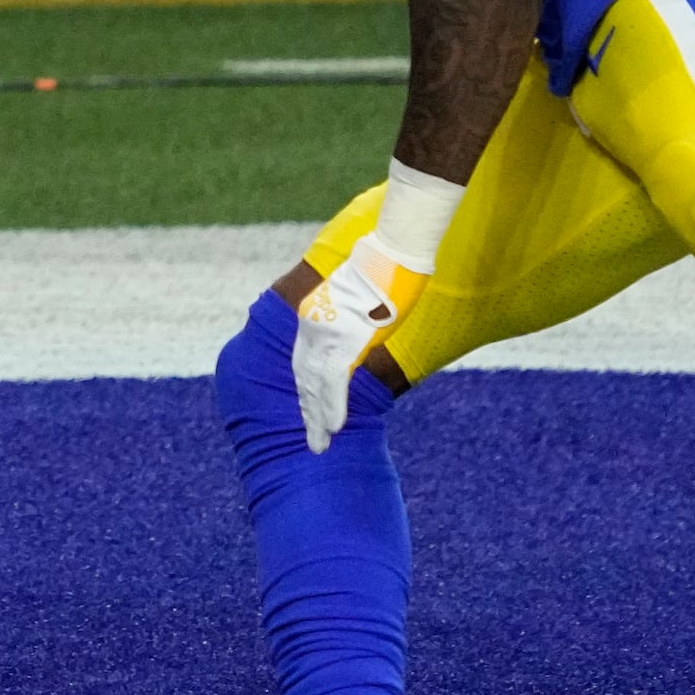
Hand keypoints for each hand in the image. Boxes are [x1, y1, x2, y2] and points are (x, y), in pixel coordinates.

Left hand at [294, 231, 428, 452]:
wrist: (389, 250)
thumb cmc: (383, 266)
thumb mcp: (358, 294)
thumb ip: (352, 316)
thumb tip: (361, 327)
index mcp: (314, 314)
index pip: (304, 361)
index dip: (306, 390)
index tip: (306, 411)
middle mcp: (314, 325)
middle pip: (305, 377)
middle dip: (307, 410)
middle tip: (311, 439)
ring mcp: (328, 333)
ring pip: (316, 385)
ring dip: (317, 417)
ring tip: (319, 443)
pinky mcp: (345, 340)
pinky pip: (335, 381)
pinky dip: (332, 406)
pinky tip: (332, 427)